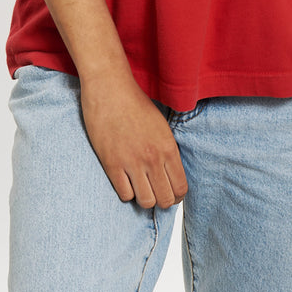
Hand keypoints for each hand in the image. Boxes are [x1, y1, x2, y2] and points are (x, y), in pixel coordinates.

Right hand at [80, 70, 187, 209]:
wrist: (110, 90)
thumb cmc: (135, 103)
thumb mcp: (161, 125)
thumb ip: (167, 149)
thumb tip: (170, 173)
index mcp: (168, 147)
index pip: (181, 187)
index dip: (176, 195)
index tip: (170, 192)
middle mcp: (153, 158)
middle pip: (165, 200)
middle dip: (162, 201)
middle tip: (155, 192)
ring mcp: (132, 162)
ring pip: (146, 202)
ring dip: (144, 198)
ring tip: (140, 188)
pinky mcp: (112, 164)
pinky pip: (125, 195)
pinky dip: (126, 192)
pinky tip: (125, 180)